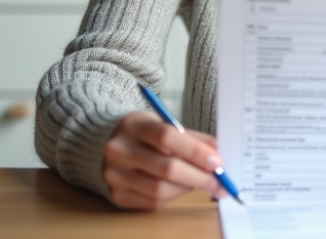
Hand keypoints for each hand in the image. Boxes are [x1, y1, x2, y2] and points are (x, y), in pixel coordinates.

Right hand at [102, 111, 225, 208]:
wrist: (105, 144)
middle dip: (199, 176)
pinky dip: (173, 196)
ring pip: (159, 189)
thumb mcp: (163, 124)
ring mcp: (115, 175)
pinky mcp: (117, 195)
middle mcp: (119, 150)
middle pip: (165, 168)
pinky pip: (151, 202)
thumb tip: (219, 153)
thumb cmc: (143, 134)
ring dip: (187, 188)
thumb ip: (192, 138)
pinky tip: (182, 187)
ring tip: (202, 182)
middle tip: (220, 182)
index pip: (167, 137)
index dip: (195, 151)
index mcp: (133, 125)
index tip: (218, 161)